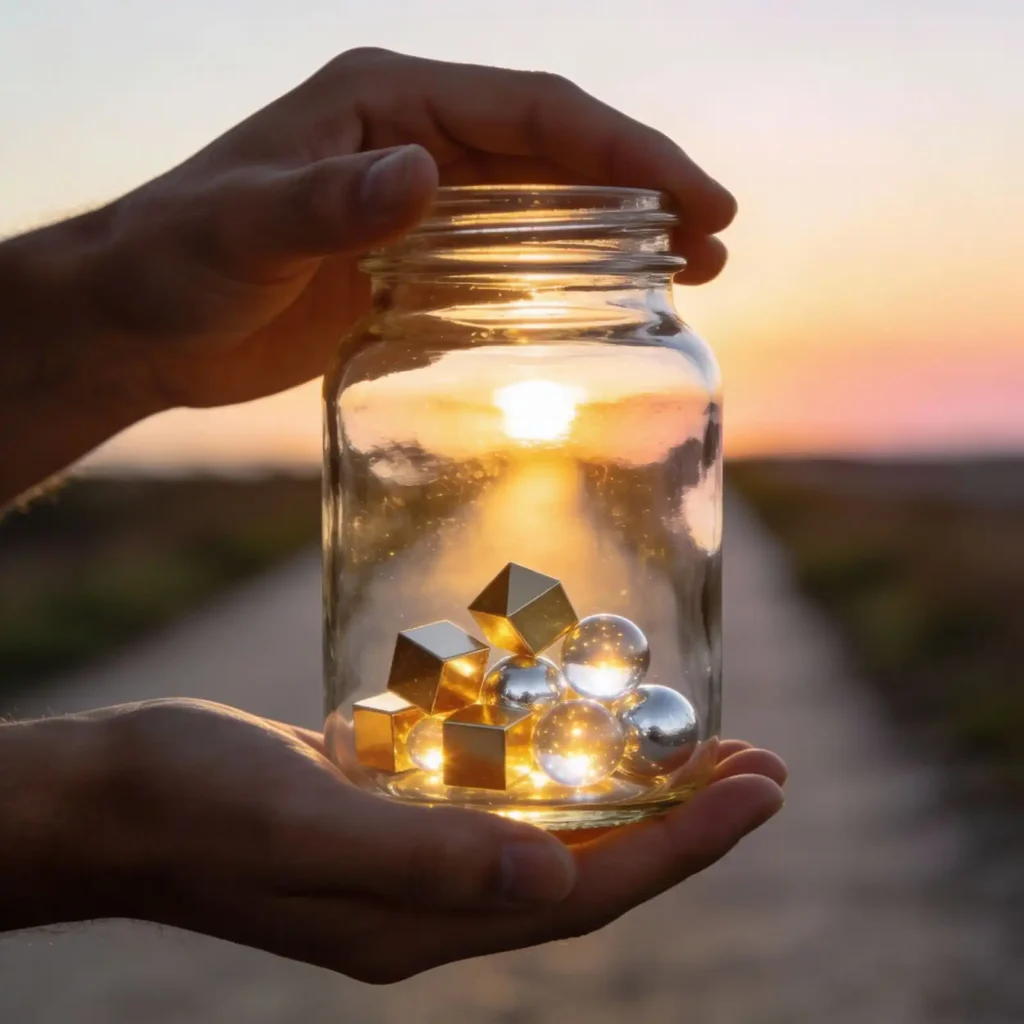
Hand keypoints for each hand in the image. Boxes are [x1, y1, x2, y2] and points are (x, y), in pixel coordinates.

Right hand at [13, 699, 783, 981]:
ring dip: (626, 789)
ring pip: (548, 830)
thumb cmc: (188, 803)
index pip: (590, 892)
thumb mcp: (300, 822)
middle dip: (682, 821)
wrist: (108, 798)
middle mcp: (429, 904)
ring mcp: (408, 861)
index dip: (684, 844)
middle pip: (588, 866)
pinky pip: (492, 799)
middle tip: (761, 766)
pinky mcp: (385, 815)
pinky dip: (547, 767)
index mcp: (420, 923)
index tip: (762, 788)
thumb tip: (555, 875)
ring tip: (693, 741)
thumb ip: (423, 857)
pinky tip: (570, 722)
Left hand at [81, 47, 736, 411]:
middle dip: (643, 190)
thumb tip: (419, 177)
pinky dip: (562, 277)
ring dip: (618, 234)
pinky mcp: (413, 265)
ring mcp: (418, 204)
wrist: (141, 321)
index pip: (534, 110)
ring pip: (543, 208)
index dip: (623, 148)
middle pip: (556, 154)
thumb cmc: (174, 259)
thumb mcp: (241, 227)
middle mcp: (414, 141)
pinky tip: (602, 307)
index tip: (697, 197)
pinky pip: (507, 262)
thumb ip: (325, 202)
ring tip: (691, 273)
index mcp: (387, 100)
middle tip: (717, 241)